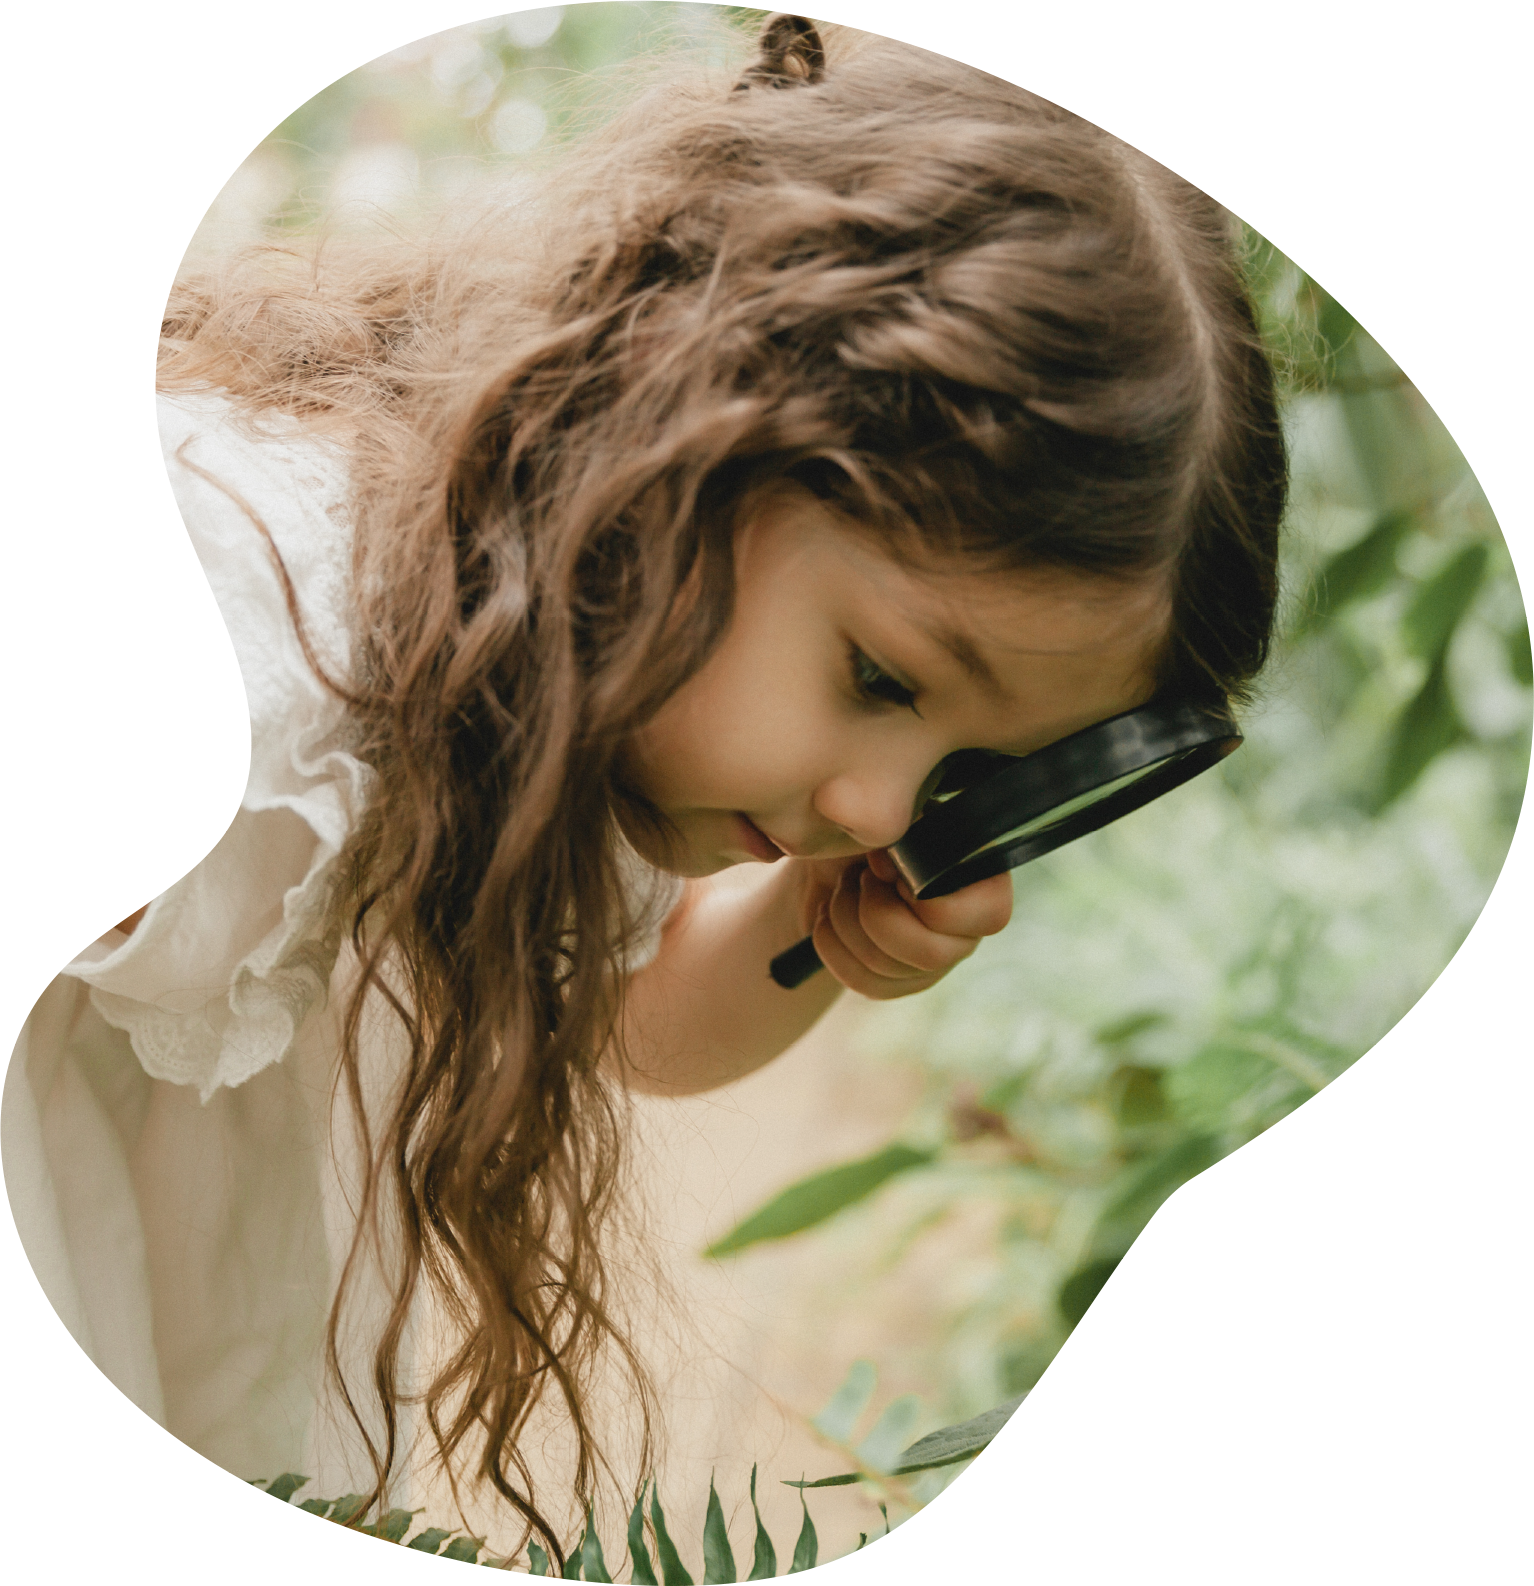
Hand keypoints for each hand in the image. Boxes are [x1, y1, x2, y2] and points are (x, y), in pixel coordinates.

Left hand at [796, 849, 1012, 999]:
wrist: (834, 855)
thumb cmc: (875, 829)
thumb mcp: (893, 818)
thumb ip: (902, 831)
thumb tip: (885, 863)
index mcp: (985, 884)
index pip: (977, 916)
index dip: (918, 892)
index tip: (886, 864)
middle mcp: (969, 930)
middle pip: (930, 956)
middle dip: (875, 912)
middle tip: (860, 878)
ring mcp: (936, 962)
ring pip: (888, 969)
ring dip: (846, 921)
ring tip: (841, 888)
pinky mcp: (901, 982)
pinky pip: (866, 984)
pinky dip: (832, 947)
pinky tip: (828, 918)